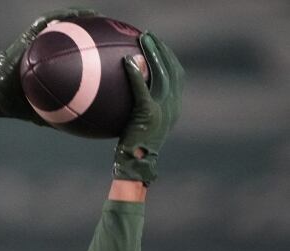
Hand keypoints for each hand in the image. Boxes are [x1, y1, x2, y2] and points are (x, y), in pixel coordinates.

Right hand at [0, 8, 99, 122]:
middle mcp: (45, 51)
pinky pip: (53, 19)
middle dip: (91, 34)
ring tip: (101, 19)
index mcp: (49, 66)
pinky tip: (86, 14)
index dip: (91, 54)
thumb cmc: (15, 106)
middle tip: (110, 34)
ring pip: (65, 23)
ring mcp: (37, 41)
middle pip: (73, 37)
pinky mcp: (31, 35)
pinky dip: (69, 15)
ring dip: (83, 19)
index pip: (73, 56)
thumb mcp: (44, 112)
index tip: (108, 56)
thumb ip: (62, 114)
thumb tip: (82, 124)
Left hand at [113, 32, 184, 183]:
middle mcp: (173, 107)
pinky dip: (136, 73)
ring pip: (162, 73)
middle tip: (148, 37)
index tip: (158, 47)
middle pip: (173, 70)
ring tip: (143, 40)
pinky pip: (143, 88)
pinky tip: (126, 61)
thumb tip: (119, 101)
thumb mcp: (135, 129)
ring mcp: (163, 110)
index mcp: (172, 109)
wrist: (134, 168)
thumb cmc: (130, 153)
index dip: (169, 59)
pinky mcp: (149, 113)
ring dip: (153, 53)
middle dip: (162, 50)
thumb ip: (135, 113)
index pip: (176, 77)